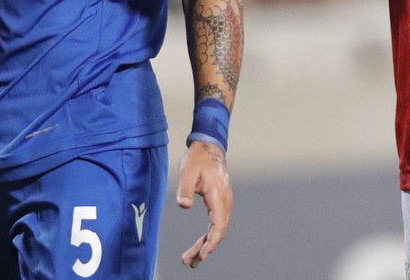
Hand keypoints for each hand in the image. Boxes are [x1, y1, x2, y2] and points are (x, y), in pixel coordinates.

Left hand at [176, 141, 231, 267]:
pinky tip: (200, 244)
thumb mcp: (187, 171)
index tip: (202, 255)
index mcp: (219, 196)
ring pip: (219, 230)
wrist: (210, 147)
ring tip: (192, 259)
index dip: (211, 242)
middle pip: (219, 232)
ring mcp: (225, 203)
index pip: (218, 225)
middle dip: (205, 249)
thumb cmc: (198, 158)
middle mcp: (225, 202)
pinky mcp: (221, 203)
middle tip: (189, 262)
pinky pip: (218, 224)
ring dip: (207, 245)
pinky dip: (209, 236)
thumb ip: (185, 189)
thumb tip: (183, 206)